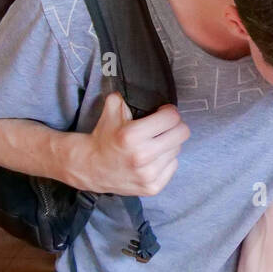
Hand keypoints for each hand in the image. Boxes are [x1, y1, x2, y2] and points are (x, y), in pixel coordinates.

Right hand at [72, 92, 189, 195]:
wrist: (90, 168)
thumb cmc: (104, 138)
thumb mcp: (111, 112)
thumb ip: (124, 96)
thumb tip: (139, 84)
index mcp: (131, 135)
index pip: (172, 118)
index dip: (169, 112)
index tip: (163, 113)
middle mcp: (141, 156)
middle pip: (182, 134)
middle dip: (175, 126)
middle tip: (164, 127)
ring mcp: (148, 175)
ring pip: (177, 150)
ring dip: (169, 144)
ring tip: (154, 144)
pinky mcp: (152, 188)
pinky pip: (173, 166)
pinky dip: (166, 160)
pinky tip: (152, 158)